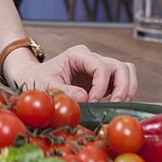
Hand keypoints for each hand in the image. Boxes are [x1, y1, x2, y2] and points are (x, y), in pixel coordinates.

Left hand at [6, 44, 137, 102]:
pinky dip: (124, 93)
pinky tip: (114, 106)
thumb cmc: (37, 79)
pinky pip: (122, 82)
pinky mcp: (102, 81)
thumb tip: (86, 97)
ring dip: (127, 88)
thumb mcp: (45, 85)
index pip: (100, 66)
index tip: (93, 102)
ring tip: (118, 105)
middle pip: (120, 66)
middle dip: (122, 87)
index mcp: (78, 55)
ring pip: (126, 71)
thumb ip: (65, 91)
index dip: (101, 86)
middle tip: (114, 105)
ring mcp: (98, 68)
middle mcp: (91, 59)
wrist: (33, 78)